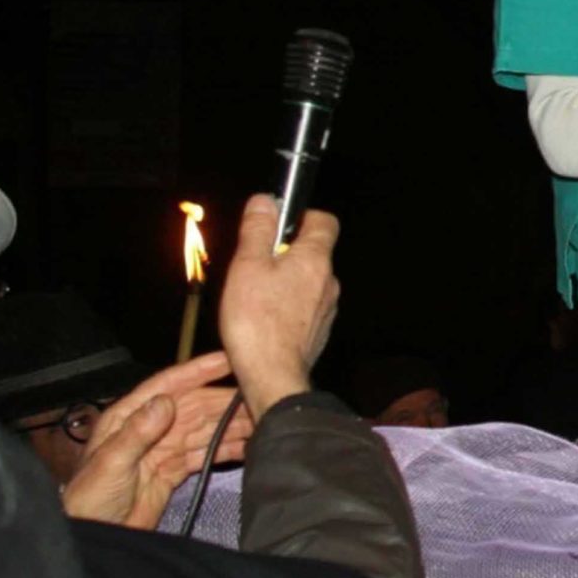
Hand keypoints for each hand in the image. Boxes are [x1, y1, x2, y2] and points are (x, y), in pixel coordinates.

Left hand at [60, 350, 247, 527]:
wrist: (92, 536)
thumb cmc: (88, 498)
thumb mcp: (110, 462)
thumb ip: (138, 433)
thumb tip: (167, 402)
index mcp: (129, 417)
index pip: (167, 386)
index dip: (197, 371)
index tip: (227, 360)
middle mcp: (148, 428)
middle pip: (193, 407)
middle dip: (224, 402)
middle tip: (258, 398)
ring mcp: (162, 450)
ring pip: (203, 430)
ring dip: (230, 425)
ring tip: (260, 422)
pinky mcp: (172, 473)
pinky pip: (203, 455)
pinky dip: (224, 450)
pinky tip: (245, 447)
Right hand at [218, 194, 341, 415]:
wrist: (273, 376)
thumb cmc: (257, 322)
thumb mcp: (248, 266)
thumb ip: (258, 231)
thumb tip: (265, 201)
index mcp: (315, 260)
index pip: (325, 221)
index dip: (302, 216)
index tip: (278, 224)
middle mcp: (329, 282)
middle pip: (313, 252)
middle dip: (286, 252)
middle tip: (255, 264)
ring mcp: (327, 308)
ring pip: (308, 281)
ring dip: (285, 280)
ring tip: (255, 294)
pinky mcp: (318, 330)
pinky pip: (306, 306)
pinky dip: (288, 304)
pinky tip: (265, 318)